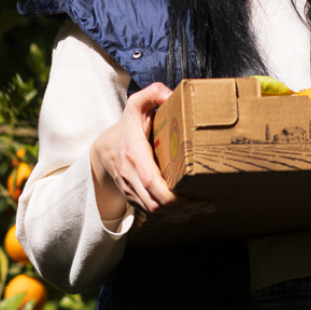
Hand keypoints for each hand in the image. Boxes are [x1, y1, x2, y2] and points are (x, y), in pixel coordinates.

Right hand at [88, 83, 211, 225]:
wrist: (103, 151)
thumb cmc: (125, 127)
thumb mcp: (136, 105)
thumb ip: (153, 94)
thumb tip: (172, 94)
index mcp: (134, 155)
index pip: (152, 184)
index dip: (173, 196)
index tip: (195, 195)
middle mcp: (131, 177)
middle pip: (157, 205)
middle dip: (184, 209)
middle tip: (208, 203)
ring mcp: (132, 191)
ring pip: (156, 213)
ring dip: (181, 215)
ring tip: (204, 207)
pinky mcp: (136, 199)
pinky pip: (154, 214)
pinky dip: (173, 216)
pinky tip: (191, 210)